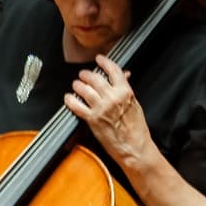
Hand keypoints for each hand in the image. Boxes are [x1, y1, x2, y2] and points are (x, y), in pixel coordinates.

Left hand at [66, 55, 154, 173]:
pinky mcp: (92, 119)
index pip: (113, 70)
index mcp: (125, 91)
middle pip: (95, 78)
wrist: (134, 146)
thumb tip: (124, 76)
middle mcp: (113, 97)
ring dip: (78, 85)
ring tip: (76, 85)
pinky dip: (70, 100)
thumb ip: (126, 89)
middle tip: (83, 74)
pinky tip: (68, 98)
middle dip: (87, 74)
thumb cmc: (136, 128)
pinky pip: (77, 106)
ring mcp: (101, 108)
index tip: (99, 59)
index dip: (104, 62)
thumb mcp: (135, 103)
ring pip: (85, 90)